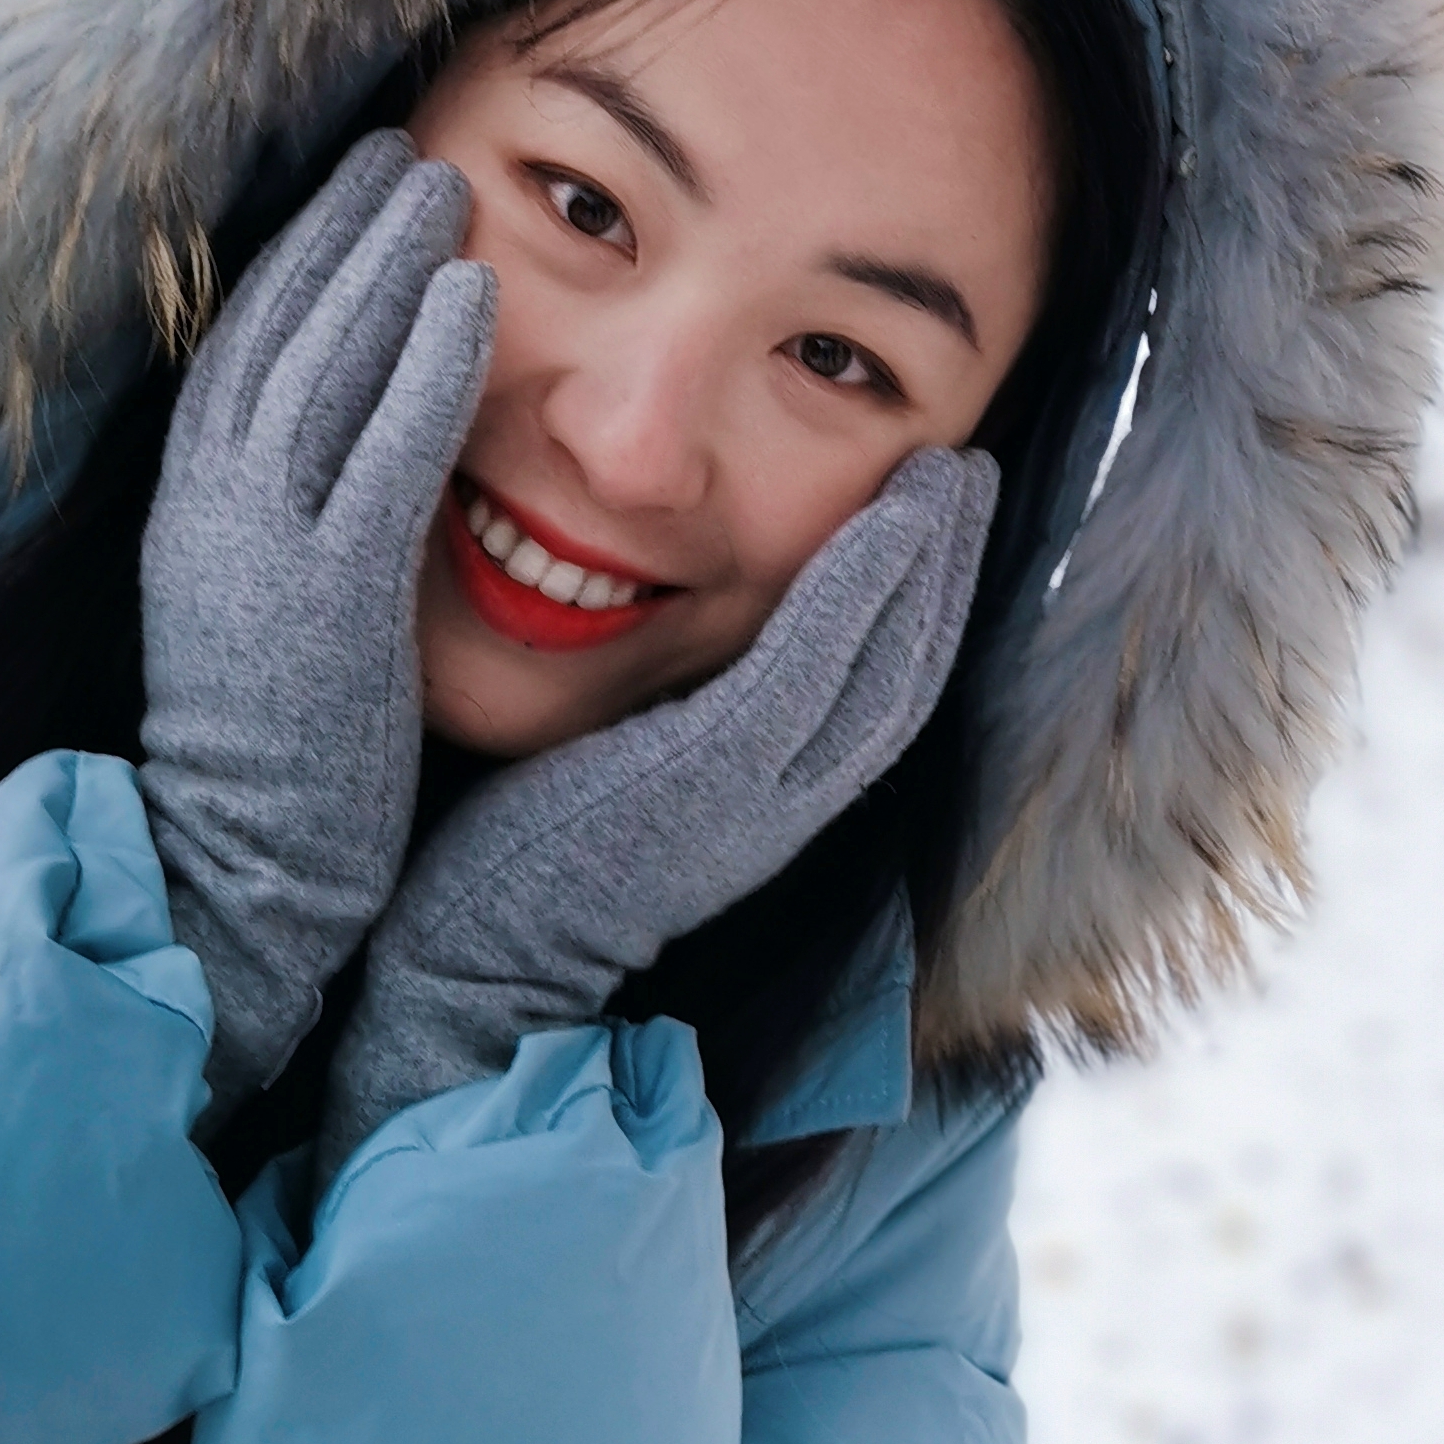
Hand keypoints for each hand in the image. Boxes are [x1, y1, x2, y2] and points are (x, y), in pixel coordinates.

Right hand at [138, 130, 494, 1119]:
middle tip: (400, 145)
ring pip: (322, 367)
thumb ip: (287, 512)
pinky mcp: (326, 600)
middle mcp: (211, 508)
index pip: (241, 344)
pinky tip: (476, 297)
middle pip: (273, 328)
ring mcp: (262, 549)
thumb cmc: (274, 741)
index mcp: (191, 506)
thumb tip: (335, 436)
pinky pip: (382, 455)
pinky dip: (425, 368)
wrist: (234, 873)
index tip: (349, 181)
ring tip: (442, 181)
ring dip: (383, 264)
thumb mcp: (257, 598)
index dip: (295, 253)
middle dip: (336, 230)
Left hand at [317, 444, 998, 1178]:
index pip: (867, 686)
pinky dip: (860, 593)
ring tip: (952, 475)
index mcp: (759, 796)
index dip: (914, 600)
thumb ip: (659, 718)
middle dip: (945, 569)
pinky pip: (812, 671)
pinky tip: (888, 522)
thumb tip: (650, 624)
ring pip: (881, 664)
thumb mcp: (617, 774)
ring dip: (927, 565)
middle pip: (900, 668)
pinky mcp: (717, 784)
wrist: (473, 972)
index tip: (931, 512)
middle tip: (969, 470)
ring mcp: (759, 794)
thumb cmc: (515, 868)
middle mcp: (782, 800)